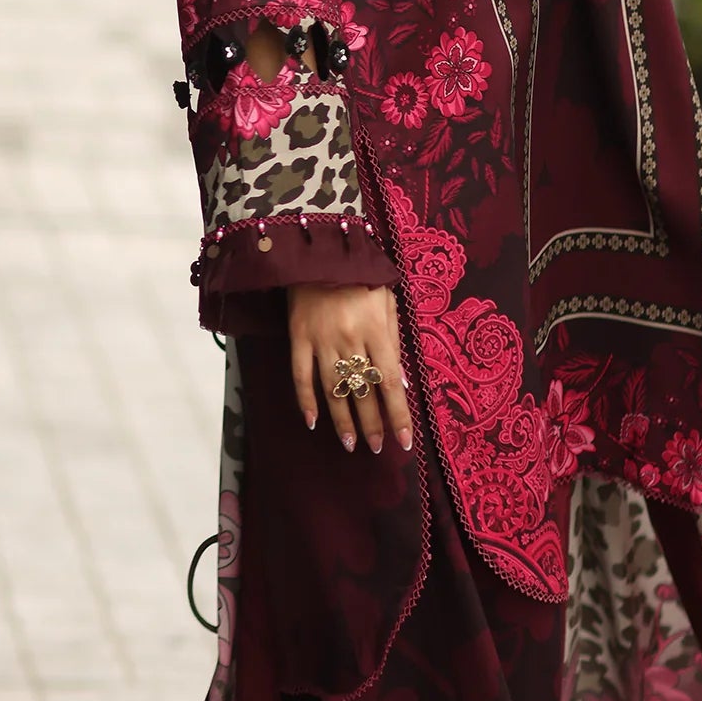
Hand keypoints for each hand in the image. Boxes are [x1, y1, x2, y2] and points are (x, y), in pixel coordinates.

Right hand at [287, 281, 412, 454]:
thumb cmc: (360, 276)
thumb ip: (394, 340)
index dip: (398, 414)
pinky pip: (300, 376)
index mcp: (376, 331)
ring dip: (342, 421)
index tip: (404, 441)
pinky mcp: (297, 338)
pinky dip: (305, 401)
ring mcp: (320, 341)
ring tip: (350, 444)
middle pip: (362, 392)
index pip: (390, 382)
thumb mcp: (387, 301)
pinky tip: (312, 422)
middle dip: (371, 424)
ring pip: (332, 391)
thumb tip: (401, 383)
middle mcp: (349, 340)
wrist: (319, 252)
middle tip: (376, 448)